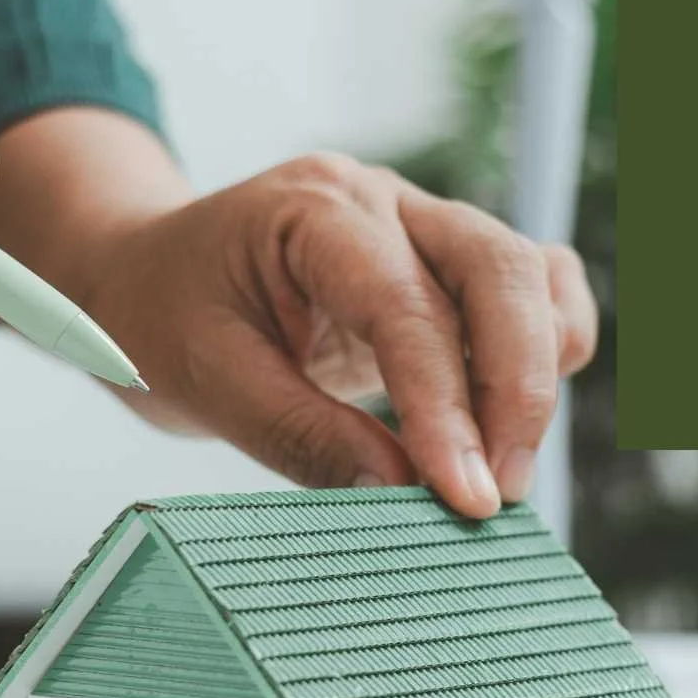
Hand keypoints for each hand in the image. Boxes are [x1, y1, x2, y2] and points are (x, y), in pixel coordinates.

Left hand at [87, 153, 597, 519]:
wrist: (149, 278)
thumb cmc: (165, 317)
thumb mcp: (208, 382)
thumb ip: (304, 436)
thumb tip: (400, 495)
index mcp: (315, 208)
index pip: (407, 305)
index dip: (445, 408)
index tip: (466, 497)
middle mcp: (385, 201)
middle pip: (499, 270)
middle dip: (515, 391)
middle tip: (496, 497)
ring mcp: (429, 224)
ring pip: (532, 277)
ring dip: (536, 376)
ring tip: (501, 471)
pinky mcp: (453, 265)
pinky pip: (539, 289)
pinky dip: (549, 349)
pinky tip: (511, 420)